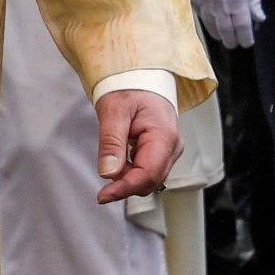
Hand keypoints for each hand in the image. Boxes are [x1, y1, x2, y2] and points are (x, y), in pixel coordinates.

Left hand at [95, 88, 183, 204]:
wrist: (140, 78)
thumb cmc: (129, 89)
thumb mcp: (113, 110)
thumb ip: (111, 142)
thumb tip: (108, 173)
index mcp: (164, 137)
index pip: (148, 174)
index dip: (125, 188)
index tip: (103, 196)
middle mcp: (172, 148)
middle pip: (150, 181)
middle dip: (125, 186)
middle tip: (102, 184)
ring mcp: (169, 152)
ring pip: (149, 179)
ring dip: (128, 179)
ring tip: (112, 160)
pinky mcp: (162, 153)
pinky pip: (148, 171)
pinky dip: (131, 173)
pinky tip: (119, 161)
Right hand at [187, 0, 263, 47]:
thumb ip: (255, 2)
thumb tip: (259, 19)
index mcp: (238, 1)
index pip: (242, 28)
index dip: (246, 39)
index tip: (247, 43)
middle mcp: (220, 4)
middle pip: (225, 31)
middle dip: (231, 40)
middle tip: (234, 43)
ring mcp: (204, 0)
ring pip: (209, 25)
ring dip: (217, 33)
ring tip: (221, 36)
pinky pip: (198, 13)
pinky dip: (204, 20)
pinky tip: (209, 22)